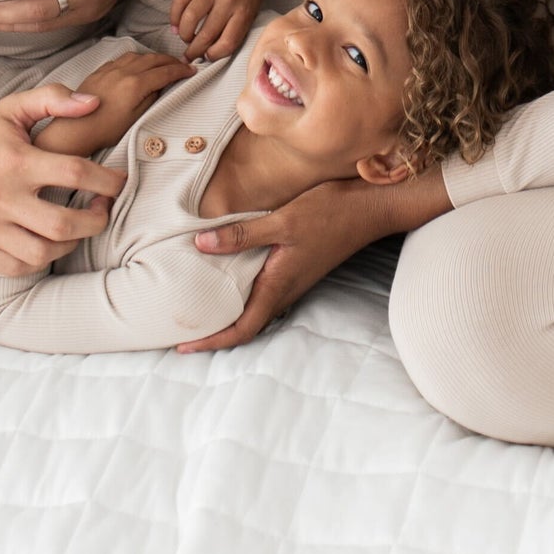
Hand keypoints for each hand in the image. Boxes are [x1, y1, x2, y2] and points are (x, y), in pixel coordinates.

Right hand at [0, 83, 128, 275]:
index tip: (119, 181)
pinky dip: (41, 260)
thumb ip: (53, 99)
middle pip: (63, 223)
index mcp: (16, 161)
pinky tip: (50, 243)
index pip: (74, 173)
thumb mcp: (12, 109)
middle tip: (104, 209)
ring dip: (70, 243)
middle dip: (95, 220)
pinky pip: (17, 267)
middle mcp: (2, 197)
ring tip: (79, 227)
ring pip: (42, 251)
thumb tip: (94, 102)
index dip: (106, 180)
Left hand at [33, 50, 194, 155]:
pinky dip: (137, 58)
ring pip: (138, 55)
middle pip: (153, 59)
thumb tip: (161, 86)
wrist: (74, 129)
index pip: (165, 72)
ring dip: (154, 56)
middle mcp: (123, 71)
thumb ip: (151, 98)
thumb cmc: (105, 130)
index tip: (192, 70)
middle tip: (182, 64)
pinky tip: (138, 63)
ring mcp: (110, 69)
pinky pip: (123, 58)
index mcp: (135, 84)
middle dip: (170, 60)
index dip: (181, 71)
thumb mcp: (135, 119)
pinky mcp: (100, 71)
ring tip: (163, 62)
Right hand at [169, 0, 268, 59]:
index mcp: (245, 10)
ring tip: (185, 39)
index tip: (209, 56)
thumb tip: (211, 49)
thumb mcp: (252, 7)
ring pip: (189, 19)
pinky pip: (180, 1)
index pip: (227, 43)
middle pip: (206, 35)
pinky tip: (177, 25)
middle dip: (194, 51)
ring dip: (184, 34)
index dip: (214, 55)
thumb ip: (236, 27)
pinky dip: (175, 17)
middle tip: (189, 56)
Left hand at [174, 167, 450, 353]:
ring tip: (202, 306)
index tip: (183, 346)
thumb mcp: (282, 221)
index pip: (242, 329)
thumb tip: (199, 245)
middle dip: (215, 333)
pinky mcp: (298, 266)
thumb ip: (242, 234)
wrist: (370, 207)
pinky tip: (231, 275)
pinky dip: (243, 292)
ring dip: (229, 313)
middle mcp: (286, 289)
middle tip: (183, 329)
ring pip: (256, 308)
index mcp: (279, 285)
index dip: (213, 341)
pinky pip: (264, 291)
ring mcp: (294, 279)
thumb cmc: (329, 213)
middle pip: (246, 325)